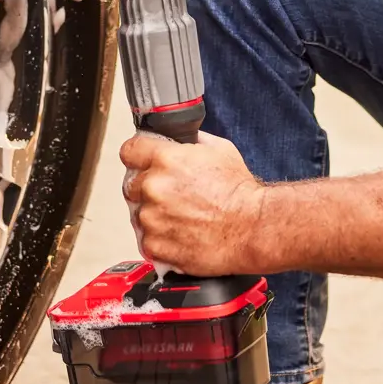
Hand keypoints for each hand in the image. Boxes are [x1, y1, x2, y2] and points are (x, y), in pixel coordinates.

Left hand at [120, 132, 266, 275]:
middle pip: (131, 184)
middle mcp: (154, 187)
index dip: (138, 156)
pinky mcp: (155, 244)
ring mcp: (152, 218)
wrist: (252, 229)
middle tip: (172, 196)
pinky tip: (181, 234)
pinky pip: (146, 240)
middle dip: (148, 188)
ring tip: (181, 218)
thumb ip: (190, 142)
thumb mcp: (219, 150)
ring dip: (153, 215)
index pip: (130, 150)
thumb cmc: (240, 193)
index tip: (142, 163)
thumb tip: (178, 139)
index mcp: (165, 160)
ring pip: (138, 214)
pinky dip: (159, 239)